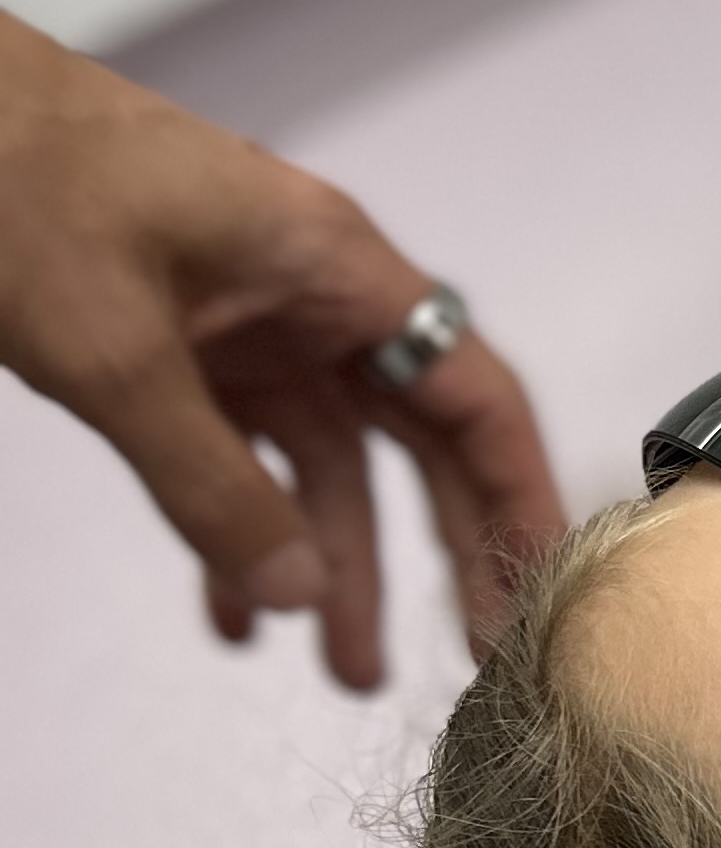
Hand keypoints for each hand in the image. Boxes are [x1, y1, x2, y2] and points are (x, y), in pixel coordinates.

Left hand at [0, 11, 562, 686]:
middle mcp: (316, 297)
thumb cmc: (19, 178)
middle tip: (470, 651)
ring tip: (345, 668)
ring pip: (328, 463)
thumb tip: (293, 593)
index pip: (473, 397)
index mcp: (338, 271)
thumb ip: (210, 485)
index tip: (542, 581)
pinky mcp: (193, 345)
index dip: (518, 494)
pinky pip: (244, 455)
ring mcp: (255, 322)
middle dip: (440, 551)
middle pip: (416, 441)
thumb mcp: (116, 353)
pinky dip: (243, 530)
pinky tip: (232, 608)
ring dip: (333, 564)